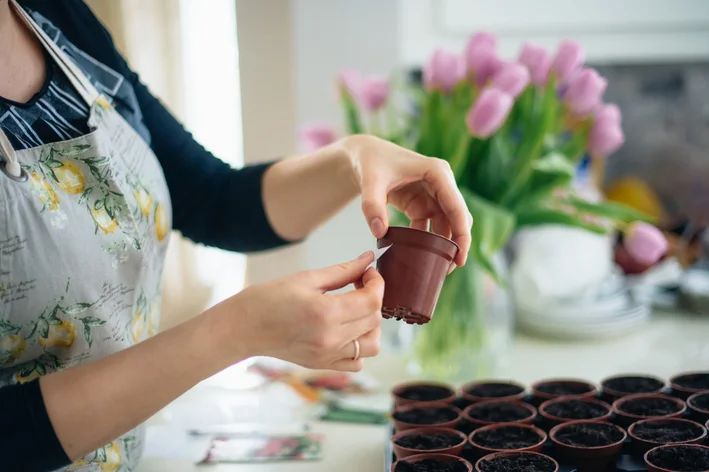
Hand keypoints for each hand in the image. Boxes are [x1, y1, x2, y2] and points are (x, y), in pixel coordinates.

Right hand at [213, 252, 382, 371]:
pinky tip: (347, 330)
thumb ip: (343, 270)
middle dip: (374, 298)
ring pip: (372, 345)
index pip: (371, 300)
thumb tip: (368, 259)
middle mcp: (330, 338)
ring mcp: (327, 356)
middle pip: (374, 320)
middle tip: (360, 284)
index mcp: (326, 313)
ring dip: (372, 325)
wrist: (243, 327)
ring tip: (356, 310)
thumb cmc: (269, 298)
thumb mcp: (306, 278)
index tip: (368, 272)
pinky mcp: (322, 365)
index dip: (377, 282)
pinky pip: (356, 362)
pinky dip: (359, 347)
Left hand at [343, 135, 472, 266]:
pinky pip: (432, 226)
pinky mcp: (423, 203)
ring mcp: (433, 194)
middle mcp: (441, 183)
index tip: (460, 257)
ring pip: (448, 224)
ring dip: (444, 244)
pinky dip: (428, 242)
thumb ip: (372, 205)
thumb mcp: (370, 181)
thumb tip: (380, 232)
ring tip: (439, 268)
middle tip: (451, 268)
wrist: (363, 156)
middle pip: (458, 217)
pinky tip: (421, 257)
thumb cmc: (370, 163)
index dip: (462, 232)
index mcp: (437, 173)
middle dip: (457, 243)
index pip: (456, 206)